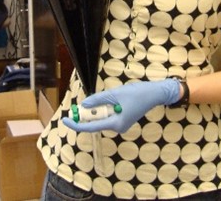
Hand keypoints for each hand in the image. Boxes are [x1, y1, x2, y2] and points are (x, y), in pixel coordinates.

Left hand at [63, 79, 180, 133]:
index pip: (91, 126)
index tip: (65, 120)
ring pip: (103, 117)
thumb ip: (98, 100)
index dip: (76, 124)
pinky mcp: (123, 120)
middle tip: (81, 103)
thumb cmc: (137, 93)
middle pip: (97, 122)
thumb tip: (83, 105)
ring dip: (100, 107)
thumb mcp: (115, 94)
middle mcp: (117, 128)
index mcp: (115, 124)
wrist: (155, 94)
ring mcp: (121, 125)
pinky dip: (106, 108)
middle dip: (88, 113)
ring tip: (113, 94)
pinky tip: (115, 98)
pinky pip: (109, 115)